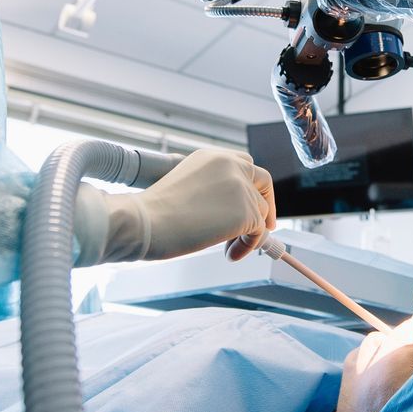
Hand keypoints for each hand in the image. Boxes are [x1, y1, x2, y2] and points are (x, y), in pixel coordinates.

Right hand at [106, 147, 276, 261]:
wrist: (145, 222)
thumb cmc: (155, 212)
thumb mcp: (188, 188)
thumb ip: (212, 190)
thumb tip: (235, 211)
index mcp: (213, 156)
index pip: (245, 164)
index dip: (252, 185)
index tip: (253, 202)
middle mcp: (230, 165)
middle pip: (263, 181)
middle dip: (266, 204)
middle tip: (265, 226)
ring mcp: (241, 187)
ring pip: (261, 212)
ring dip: (248, 233)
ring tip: (227, 248)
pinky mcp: (246, 212)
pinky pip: (259, 233)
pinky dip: (248, 246)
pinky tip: (229, 254)